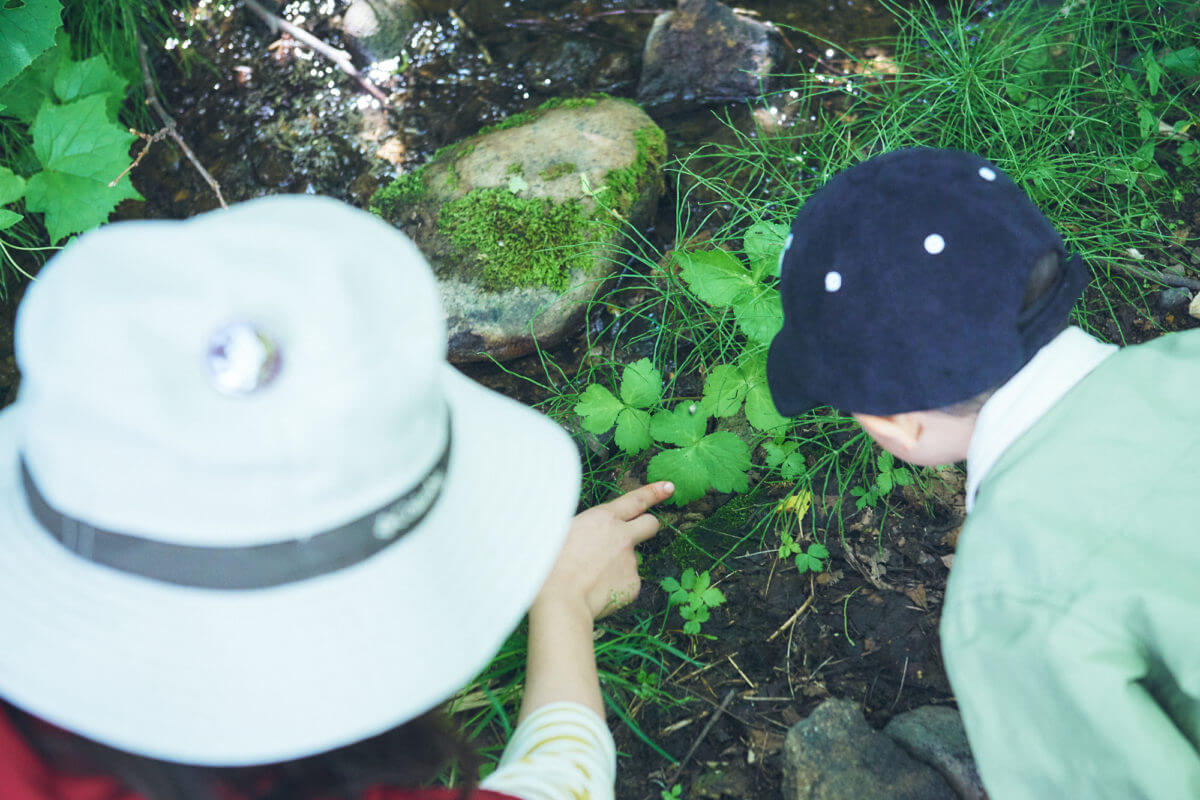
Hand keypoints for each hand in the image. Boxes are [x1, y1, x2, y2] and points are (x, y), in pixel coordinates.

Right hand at [533, 481, 673, 620]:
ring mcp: (631, 561)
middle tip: (633, 534)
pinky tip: (597, 590)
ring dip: (619, 563)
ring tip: (592, 576)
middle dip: (647, 525)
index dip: (655, 491)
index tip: (669, 487)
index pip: (637, 499)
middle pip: (651, 524)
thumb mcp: (562, 531)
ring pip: (632, 558)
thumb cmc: (551, 564)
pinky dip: (617, 585)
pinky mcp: (634, 585)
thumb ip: (585, 526)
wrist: (561, 601)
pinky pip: (628, 581)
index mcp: (604, 518)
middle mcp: (624, 536)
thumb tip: (589, 530)